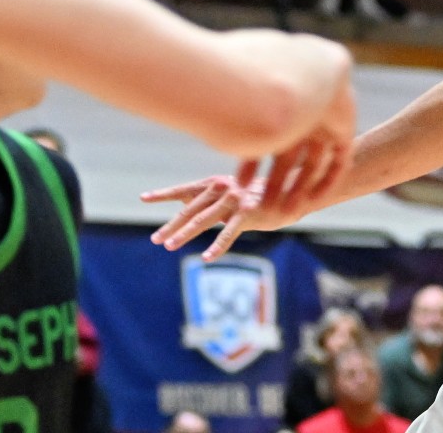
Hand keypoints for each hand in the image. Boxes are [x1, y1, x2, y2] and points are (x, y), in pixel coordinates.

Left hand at [141, 130, 353, 260]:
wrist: (298, 189)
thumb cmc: (266, 195)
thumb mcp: (238, 197)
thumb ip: (217, 203)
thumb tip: (193, 211)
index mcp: (219, 183)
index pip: (186, 189)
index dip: (165, 194)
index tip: (144, 198)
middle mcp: (225, 188)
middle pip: (191, 208)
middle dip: (172, 224)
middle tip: (156, 240)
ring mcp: (237, 200)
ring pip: (205, 219)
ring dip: (186, 233)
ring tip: (169, 246)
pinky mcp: (250, 212)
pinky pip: (230, 232)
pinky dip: (218, 246)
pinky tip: (206, 258)